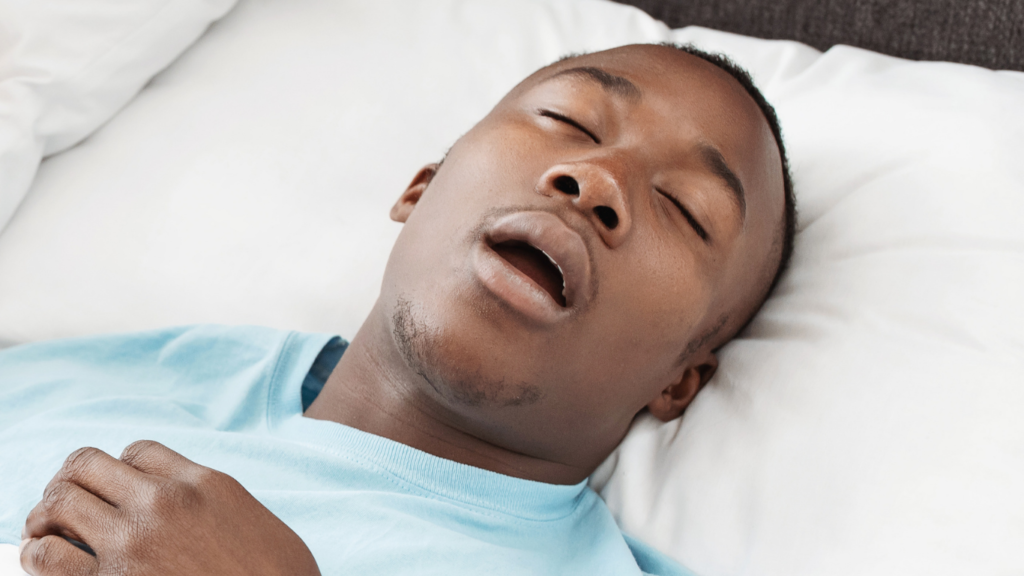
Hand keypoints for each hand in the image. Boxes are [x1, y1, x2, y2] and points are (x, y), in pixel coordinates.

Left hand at [20, 440, 320, 575]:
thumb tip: (193, 507)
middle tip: (67, 503)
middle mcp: (163, 502)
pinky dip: (37, 554)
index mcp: (203, 483)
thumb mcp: (254, 521)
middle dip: (70, 480)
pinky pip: (47, 557)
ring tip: (49, 529)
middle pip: (88, 464)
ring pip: (60, 500)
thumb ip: (216, 502)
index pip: (138, 452)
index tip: (119, 491)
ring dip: (47, 513)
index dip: (120, 470)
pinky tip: (46, 560)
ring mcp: (132, 542)